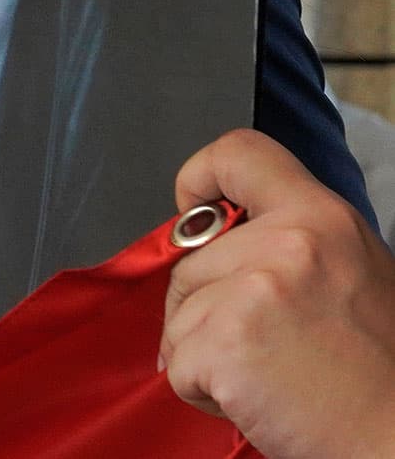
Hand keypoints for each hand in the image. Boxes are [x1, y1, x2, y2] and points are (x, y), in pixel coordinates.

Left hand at [162, 128, 394, 458]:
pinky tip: (257, 398)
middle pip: (191, 258)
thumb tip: (229, 234)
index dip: (200, 176)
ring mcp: (253, 289)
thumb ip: (292, 243)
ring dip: (206, 353)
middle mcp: (288, 242)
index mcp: (324, 217)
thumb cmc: (378, 374)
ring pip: (178, 313)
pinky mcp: (225, 340)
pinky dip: (202, 389)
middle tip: (271, 346)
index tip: (192, 208)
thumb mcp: (353, 275)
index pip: (240, 153)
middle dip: (206, 307)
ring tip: (272, 373)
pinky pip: (176, 361)